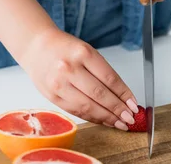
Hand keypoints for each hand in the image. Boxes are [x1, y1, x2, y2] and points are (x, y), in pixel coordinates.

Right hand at [20, 29, 138, 130]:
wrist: (36, 47)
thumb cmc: (64, 49)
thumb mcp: (86, 51)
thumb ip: (102, 72)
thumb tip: (123, 96)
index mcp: (83, 53)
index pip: (109, 78)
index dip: (124, 94)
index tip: (134, 105)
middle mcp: (69, 68)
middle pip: (100, 94)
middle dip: (118, 109)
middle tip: (130, 118)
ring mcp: (59, 84)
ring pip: (87, 106)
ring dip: (106, 118)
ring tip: (120, 123)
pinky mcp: (52, 97)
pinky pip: (76, 111)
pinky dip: (92, 118)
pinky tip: (103, 120)